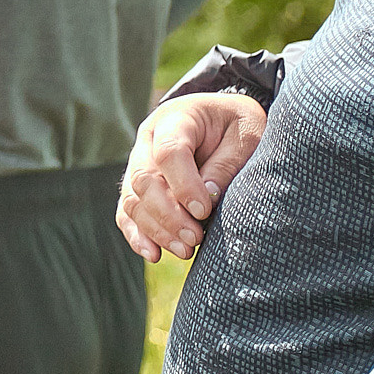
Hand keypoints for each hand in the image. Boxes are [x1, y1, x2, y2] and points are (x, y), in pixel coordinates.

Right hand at [117, 93, 266, 261]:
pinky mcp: (137, 186)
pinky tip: (154, 255)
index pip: (168, 152)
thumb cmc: (237, 127)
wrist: (222, 120)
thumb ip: (227, 163)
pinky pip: (126, 212)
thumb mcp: (246, 135)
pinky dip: (137, 235)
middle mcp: (148, 139)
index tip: (205, 210)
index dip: (184, 185)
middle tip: (196, 238)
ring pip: (132, 199)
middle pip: (144, 179)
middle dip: (169, 214)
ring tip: (186, 250)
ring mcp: (138, 162)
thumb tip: (207, 197)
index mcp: (176, 119)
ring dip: (156, 229)